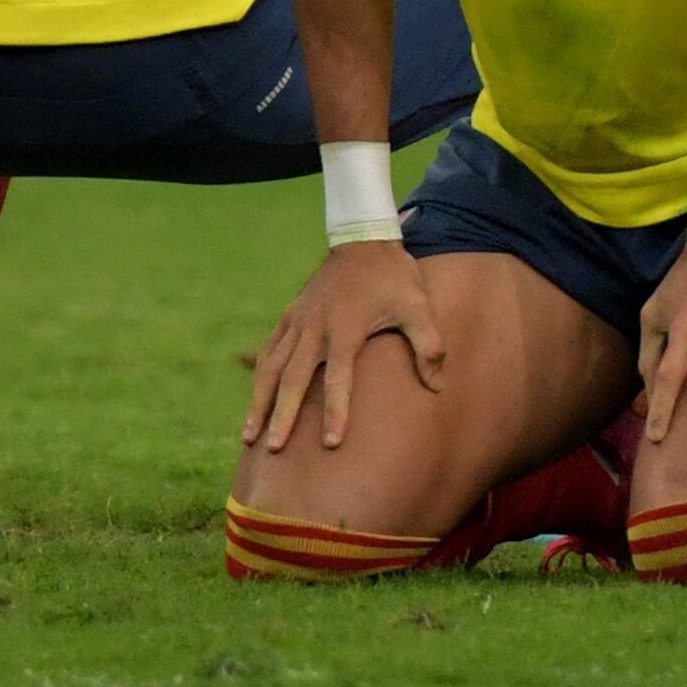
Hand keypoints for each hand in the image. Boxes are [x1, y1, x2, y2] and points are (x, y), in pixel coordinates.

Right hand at [242, 241, 443, 454]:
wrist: (363, 238)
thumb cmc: (393, 277)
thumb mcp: (418, 306)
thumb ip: (428, 346)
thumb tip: (437, 387)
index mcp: (346, 329)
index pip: (339, 379)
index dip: (336, 412)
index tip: (330, 443)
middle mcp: (316, 328)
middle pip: (293, 379)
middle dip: (282, 415)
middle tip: (273, 449)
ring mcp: (298, 321)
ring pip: (271, 368)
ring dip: (259, 402)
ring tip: (248, 436)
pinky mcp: (290, 315)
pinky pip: (269, 350)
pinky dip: (260, 376)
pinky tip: (254, 399)